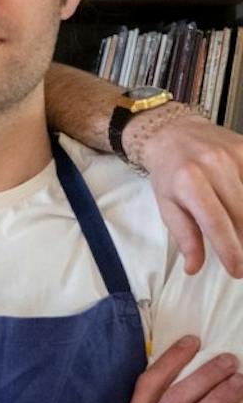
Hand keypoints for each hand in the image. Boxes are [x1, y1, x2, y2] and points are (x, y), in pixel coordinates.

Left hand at [126, 108, 242, 277]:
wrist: (173, 132)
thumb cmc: (169, 173)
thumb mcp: (167, 206)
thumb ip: (184, 237)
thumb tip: (193, 268)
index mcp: (189, 182)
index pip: (216, 223)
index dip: (230, 250)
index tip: (237, 270)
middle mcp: (214, 165)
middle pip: (241, 214)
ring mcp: (235, 154)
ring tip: (242, 240)